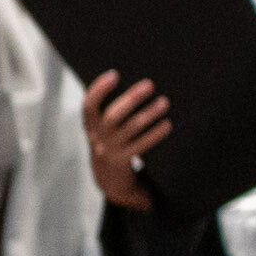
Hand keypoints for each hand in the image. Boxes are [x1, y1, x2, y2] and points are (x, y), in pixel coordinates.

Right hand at [80, 72, 167, 211]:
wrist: (109, 181)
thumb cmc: (113, 144)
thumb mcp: (105, 128)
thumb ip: (114, 111)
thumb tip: (141, 86)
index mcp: (91, 125)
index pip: (88, 105)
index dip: (99, 89)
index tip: (114, 74)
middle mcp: (97, 136)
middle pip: (112, 116)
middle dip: (130, 99)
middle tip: (149, 84)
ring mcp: (109, 150)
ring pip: (128, 130)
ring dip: (147, 114)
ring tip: (164, 102)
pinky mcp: (122, 162)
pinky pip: (140, 146)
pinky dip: (154, 134)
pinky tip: (167, 124)